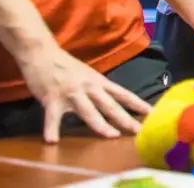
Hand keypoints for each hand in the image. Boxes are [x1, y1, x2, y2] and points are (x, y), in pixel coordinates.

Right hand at [17, 41, 152, 142]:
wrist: (42, 52)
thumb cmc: (65, 66)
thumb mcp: (87, 75)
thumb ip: (98, 89)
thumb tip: (112, 102)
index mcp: (98, 81)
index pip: (122, 93)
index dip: (137, 103)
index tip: (151, 113)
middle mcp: (88, 87)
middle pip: (110, 105)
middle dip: (125, 118)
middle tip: (138, 130)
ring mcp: (70, 93)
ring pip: (88, 111)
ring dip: (100, 124)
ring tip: (111, 135)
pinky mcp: (51, 98)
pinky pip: (52, 117)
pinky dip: (51, 129)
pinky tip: (52, 141)